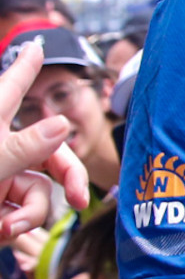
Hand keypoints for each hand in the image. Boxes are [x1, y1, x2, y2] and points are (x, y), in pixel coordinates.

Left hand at [0, 42, 88, 234]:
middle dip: (68, 176)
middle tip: (81, 199)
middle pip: (48, 151)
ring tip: (9, 227)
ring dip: (31, 213)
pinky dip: (16, 225)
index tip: (32, 46)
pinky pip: (21, 212)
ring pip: (37, 189)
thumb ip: (23, 146)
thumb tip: (62, 125)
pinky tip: (1, 232)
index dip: (24, 67)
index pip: (11, 88)